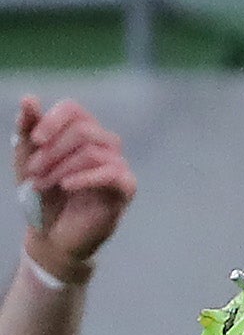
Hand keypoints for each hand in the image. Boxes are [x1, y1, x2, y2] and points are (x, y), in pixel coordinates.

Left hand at [14, 97, 134, 281]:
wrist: (53, 236)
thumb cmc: (43, 196)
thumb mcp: (27, 162)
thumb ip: (28, 132)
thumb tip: (29, 98)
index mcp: (83, 132)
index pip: (73, 109)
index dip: (52, 121)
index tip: (35, 140)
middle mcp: (105, 143)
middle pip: (82, 130)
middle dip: (51, 152)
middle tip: (31, 173)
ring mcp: (118, 164)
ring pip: (92, 152)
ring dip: (59, 169)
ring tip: (41, 185)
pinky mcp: (125, 187)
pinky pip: (110, 173)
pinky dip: (84, 178)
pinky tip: (66, 186)